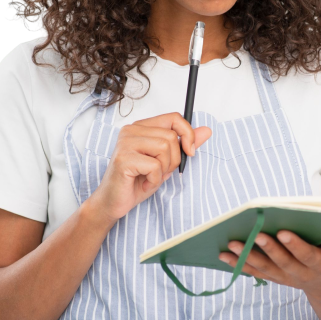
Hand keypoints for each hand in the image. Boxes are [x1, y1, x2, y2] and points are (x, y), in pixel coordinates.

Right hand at [86, 113, 211, 222]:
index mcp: (141, 127)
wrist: (113, 202)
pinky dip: (154, 180)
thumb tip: (207, 130)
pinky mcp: (123, 158)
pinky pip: (154, 166)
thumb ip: (184, 144)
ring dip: (164, 169)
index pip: (174, 117)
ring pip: (164, 148)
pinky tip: (144, 183)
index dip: (188, 134)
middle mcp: (131, 130)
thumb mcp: (166, 162)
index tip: (190, 152)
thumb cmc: (137, 181)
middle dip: (173, 159)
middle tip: (160, 172)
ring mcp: (125, 143)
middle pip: (171, 136)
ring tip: (151, 177)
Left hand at [219, 231, 320, 295]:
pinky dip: (238, 265)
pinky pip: (255, 272)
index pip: (308, 256)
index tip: (284, 232)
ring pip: (265, 269)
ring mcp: (286, 278)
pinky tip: (223, 256)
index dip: (296, 245)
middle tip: (256, 234)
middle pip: (283, 263)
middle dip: (269, 248)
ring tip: (231, 244)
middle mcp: (301, 274)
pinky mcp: (274, 278)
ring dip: (247, 257)